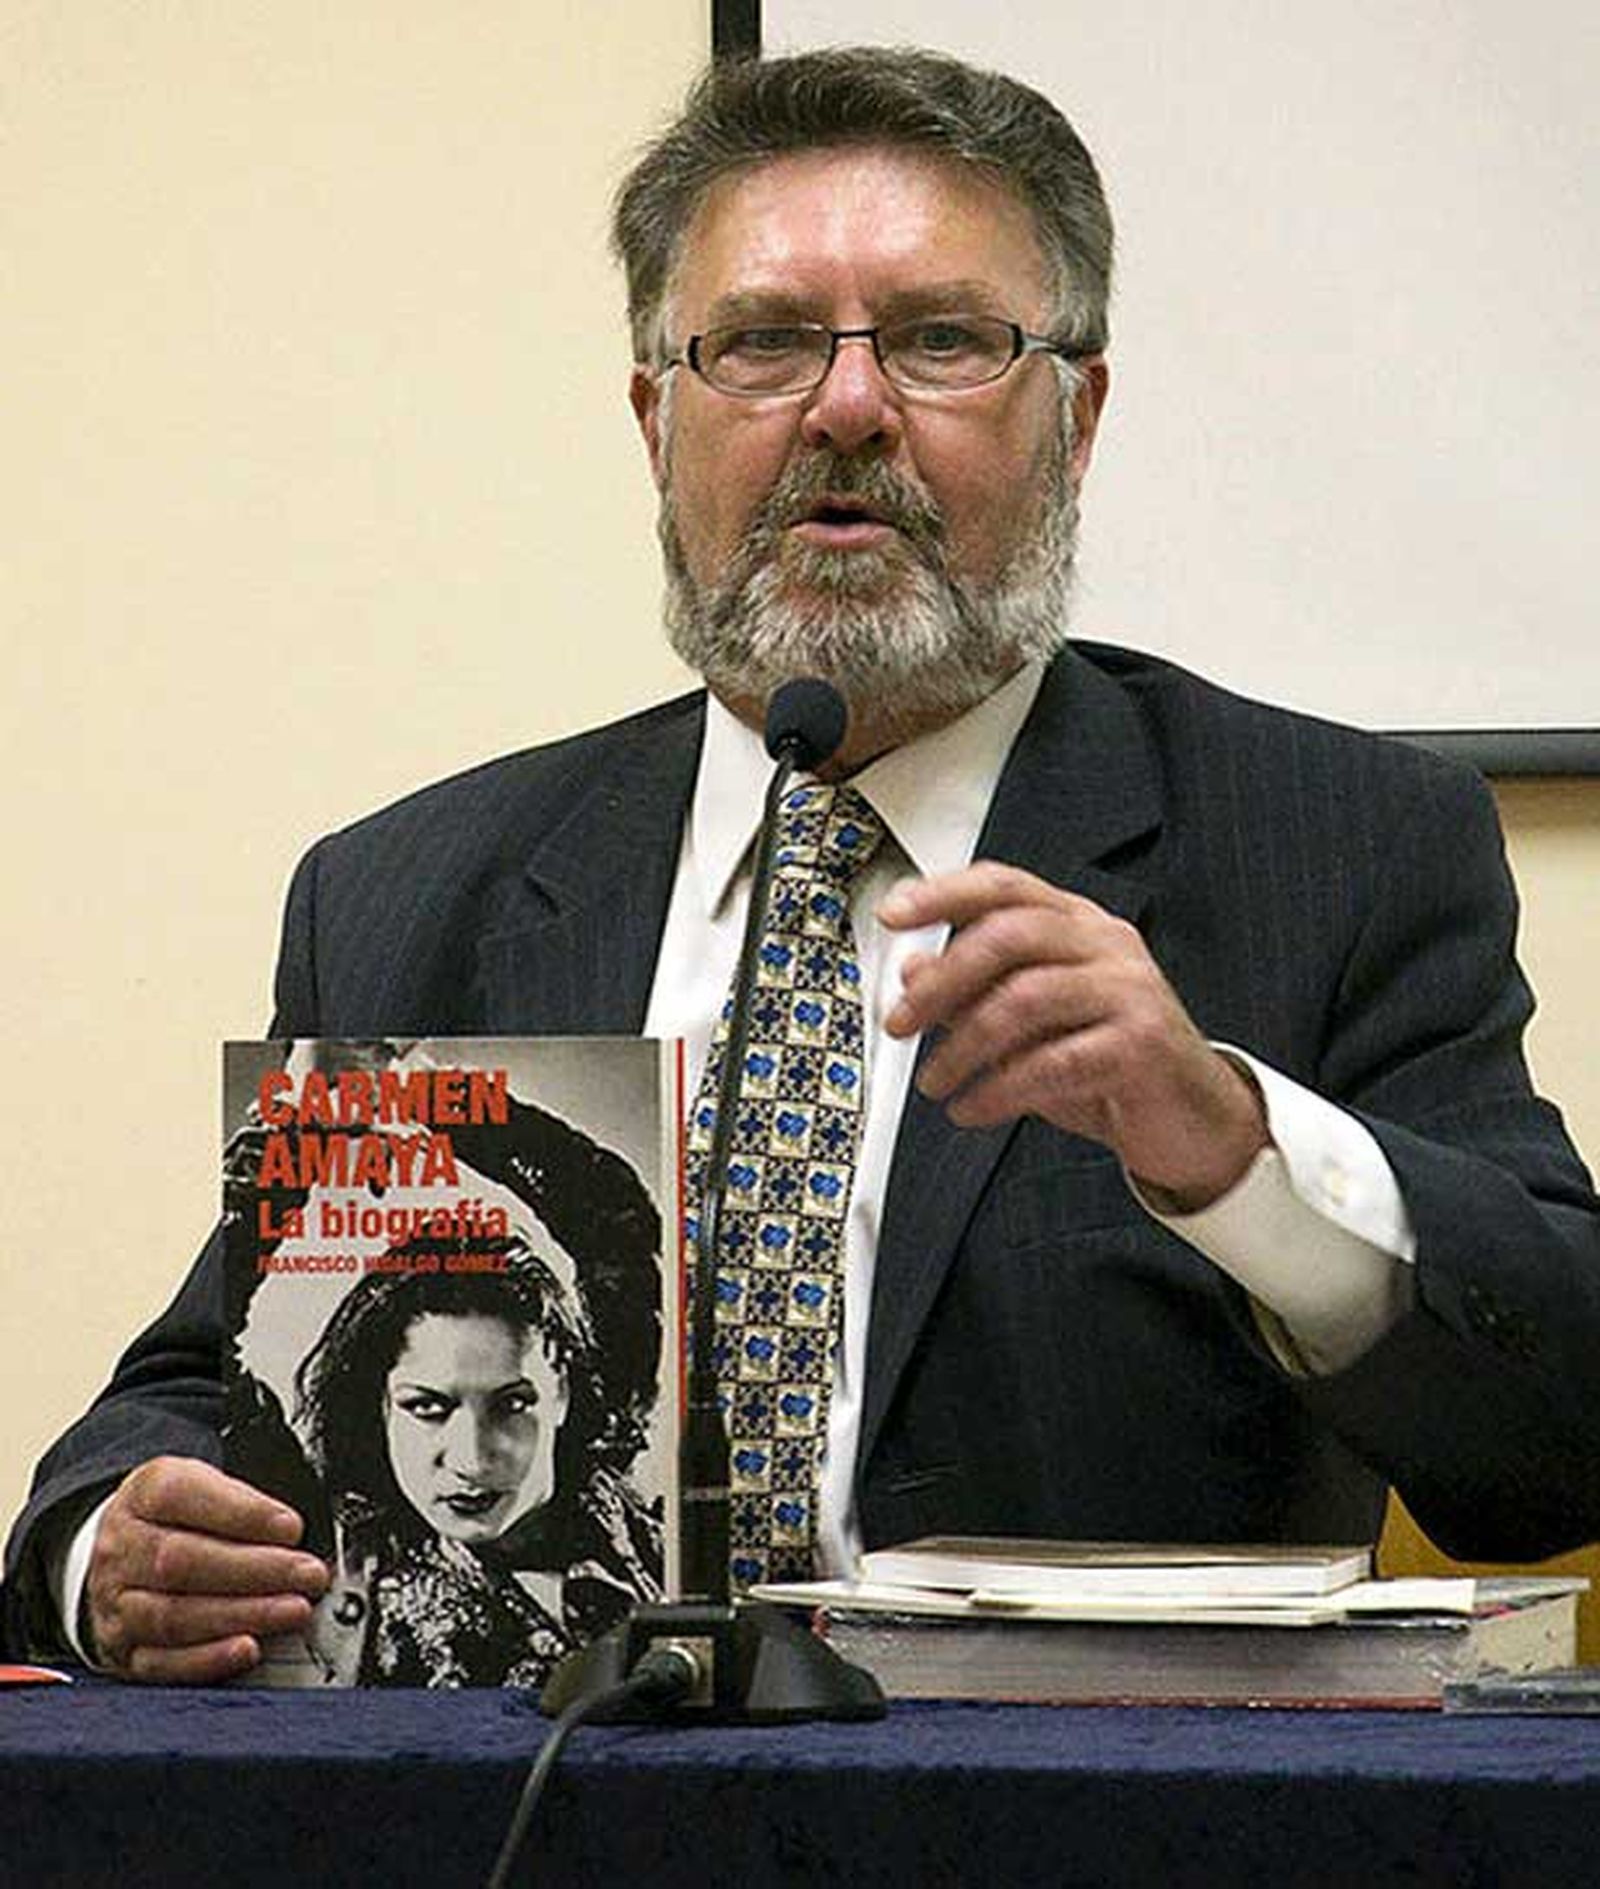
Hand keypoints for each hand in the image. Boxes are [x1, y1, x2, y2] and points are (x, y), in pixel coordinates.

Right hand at [85, 1457, 329, 1683]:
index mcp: (145, 1495)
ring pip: (174, 1615)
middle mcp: (122, 1549)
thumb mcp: (202, 1486)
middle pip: (182, 1562)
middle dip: (255, 1570)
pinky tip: (248, 1649)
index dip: (241, 1514)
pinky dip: (208, 1659)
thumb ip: (242, 1504)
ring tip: (293, 1610)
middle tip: (307, 1575)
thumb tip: (290, 1533)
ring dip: (243, 1615)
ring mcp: (116, 1604)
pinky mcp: (123, 1652)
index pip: (182, 1497)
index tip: (291, 1527)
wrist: (119, 1557)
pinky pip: (161, 1663)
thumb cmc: (175, 1519)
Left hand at [880, 863, 1268, 1210]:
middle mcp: (1106, 945)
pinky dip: (1000, 1089)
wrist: (1191, 1121)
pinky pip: (1054, 1062)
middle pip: (1008, 935)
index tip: (893, 915)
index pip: (1005, 886)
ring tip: (934, 1084)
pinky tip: (973, 1109)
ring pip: (1025, 999)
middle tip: (900, 1025)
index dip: (944, 894)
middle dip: (942, 982)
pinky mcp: (1142, 1045)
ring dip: (963, 1046)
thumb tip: (911, 971)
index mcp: (1078, 924)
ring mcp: (1129, 990)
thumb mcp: (1031, 1026)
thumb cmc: (1107, 1064)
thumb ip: (977, 993)